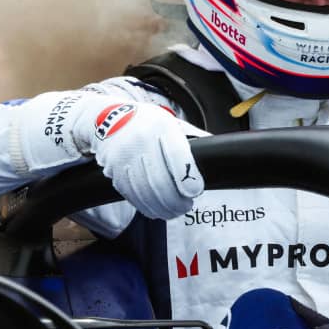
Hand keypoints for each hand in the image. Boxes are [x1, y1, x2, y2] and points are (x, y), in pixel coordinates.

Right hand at [74, 102, 206, 218]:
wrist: (106, 117)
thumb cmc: (147, 124)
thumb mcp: (170, 122)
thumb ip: (192, 138)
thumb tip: (222, 151)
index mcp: (161, 126)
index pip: (177, 156)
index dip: (188, 178)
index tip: (195, 192)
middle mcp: (140, 140)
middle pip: (160, 181)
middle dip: (176, 201)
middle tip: (186, 206)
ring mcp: (124, 156)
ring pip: (146, 192)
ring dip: (163, 208)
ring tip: (174, 211)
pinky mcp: (113, 171)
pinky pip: (132, 195)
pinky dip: (146, 207)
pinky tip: (157, 210)